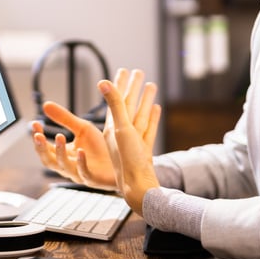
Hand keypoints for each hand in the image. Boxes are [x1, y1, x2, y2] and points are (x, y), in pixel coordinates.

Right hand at [31, 101, 117, 189]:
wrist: (123, 160)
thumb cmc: (101, 147)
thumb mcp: (82, 128)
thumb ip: (64, 118)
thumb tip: (45, 104)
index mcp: (64, 154)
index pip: (45, 147)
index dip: (38, 137)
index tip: (35, 124)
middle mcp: (68, 165)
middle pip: (48, 161)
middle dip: (42, 148)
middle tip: (38, 135)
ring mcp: (79, 174)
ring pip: (64, 167)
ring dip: (60, 152)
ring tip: (59, 136)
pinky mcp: (93, 178)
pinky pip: (84, 173)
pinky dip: (81, 163)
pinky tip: (80, 151)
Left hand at [99, 68, 161, 214]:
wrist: (140, 188)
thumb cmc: (128, 161)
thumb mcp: (120, 129)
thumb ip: (114, 105)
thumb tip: (102, 81)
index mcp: (112, 128)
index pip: (116, 100)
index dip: (120, 84)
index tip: (124, 69)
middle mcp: (122, 133)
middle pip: (128, 105)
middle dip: (133, 88)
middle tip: (139, 71)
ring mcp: (134, 142)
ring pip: (140, 115)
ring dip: (145, 100)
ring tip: (151, 85)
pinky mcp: (145, 150)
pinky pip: (149, 129)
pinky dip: (152, 118)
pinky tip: (156, 108)